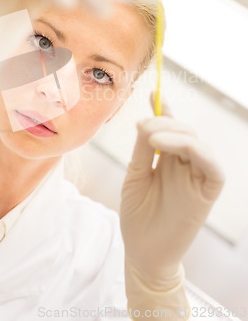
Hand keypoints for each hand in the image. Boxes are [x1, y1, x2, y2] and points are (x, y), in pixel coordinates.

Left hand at [120, 92, 225, 288]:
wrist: (141, 253)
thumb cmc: (137, 215)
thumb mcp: (136, 173)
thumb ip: (144, 147)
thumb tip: (146, 116)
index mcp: (168, 158)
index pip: (170, 127)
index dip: (164, 109)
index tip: (152, 93)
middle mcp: (184, 164)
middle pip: (184, 130)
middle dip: (163, 122)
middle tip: (142, 126)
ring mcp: (197, 177)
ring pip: (198, 143)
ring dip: (176, 133)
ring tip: (152, 136)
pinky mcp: (207, 192)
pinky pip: (212, 167)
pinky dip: (198, 151)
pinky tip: (175, 147)